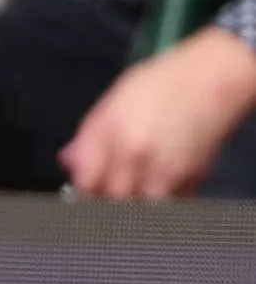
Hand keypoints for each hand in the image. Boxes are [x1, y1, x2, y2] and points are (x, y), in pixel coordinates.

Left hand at [59, 27, 255, 197]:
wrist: (213, 76)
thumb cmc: (159, 84)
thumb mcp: (113, 101)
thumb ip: (89, 136)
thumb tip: (69, 163)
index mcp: (113, 135)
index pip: (86, 183)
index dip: (81, 193)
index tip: (81, 193)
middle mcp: (138, 155)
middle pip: (111, 200)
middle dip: (105, 201)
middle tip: (106, 193)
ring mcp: (166, 168)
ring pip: (140, 207)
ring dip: (133, 203)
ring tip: (133, 189)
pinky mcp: (192, 175)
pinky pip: (170, 201)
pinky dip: (160, 199)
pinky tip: (158, 183)